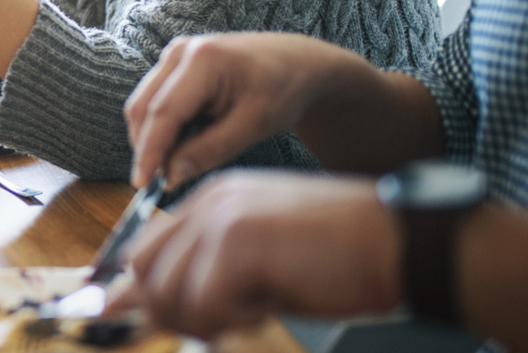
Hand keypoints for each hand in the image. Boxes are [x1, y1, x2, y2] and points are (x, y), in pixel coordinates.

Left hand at [109, 172, 401, 337]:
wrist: (397, 243)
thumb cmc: (339, 260)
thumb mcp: (261, 265)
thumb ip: (206, 277)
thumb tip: (148, 311)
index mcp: (211, 200)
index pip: (146, 250)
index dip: (141, 293)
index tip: (130, 323)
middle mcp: (208, 202)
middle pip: (146, 272)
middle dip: (169, 313)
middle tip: (215, 327)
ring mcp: (220, 219)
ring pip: (171, 292)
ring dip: (208, 319)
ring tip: (254, 311)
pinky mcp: (238, 242)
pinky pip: (206, 303)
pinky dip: (233, 319)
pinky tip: (268, 306)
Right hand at [124, 32, 355, 188]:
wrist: (296, 62)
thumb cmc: (282, 90)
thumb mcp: (253, 126)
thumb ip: (209, 151)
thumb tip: (170, 176)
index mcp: (203, 60)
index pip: (163, 112)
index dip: (149, 151)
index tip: (142, 184)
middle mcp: (181, 51)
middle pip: (143, 106)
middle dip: (145, 147)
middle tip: (157, 182)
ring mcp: (174, 53)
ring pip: (143, 103)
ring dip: (151, 137)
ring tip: (173, 164)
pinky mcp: (174, 63)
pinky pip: (154, 98)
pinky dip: (160, 125)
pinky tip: (180, 144)